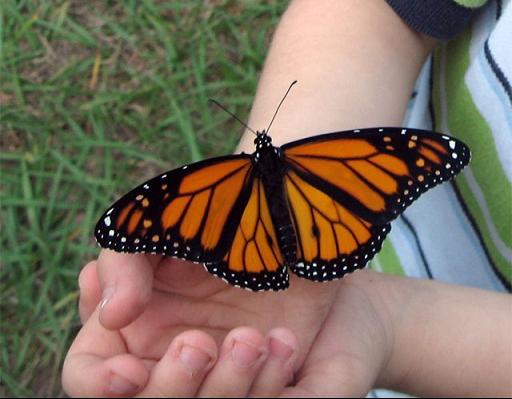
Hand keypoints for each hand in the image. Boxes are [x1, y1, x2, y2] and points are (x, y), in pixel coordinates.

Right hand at [62, 250, 392, 396]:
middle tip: (199, 343)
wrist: (288, 223)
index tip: (130, 373)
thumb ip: (124, 261)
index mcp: (131, 327)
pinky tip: (281, 342)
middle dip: (173, 385)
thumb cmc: (220, 219)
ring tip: (251, 338)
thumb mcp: (164, 225)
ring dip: (226, 383)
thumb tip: (113, 317)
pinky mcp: (259, 379)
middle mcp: (167, 358)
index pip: (89, 374)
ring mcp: (216, 372)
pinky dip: (267, 383)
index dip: (99, 383)